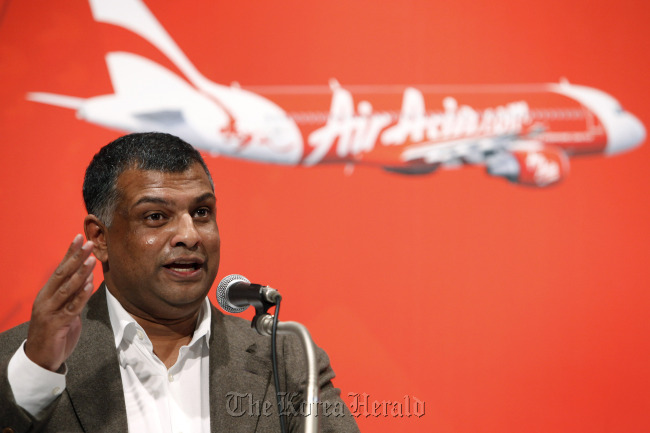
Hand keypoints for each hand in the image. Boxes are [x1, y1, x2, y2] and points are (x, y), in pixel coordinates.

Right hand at [24, 234, 95, 371]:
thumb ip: (71, 296)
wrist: (40, 359)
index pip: (60, 269)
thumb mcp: (63, 310)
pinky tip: (89, 285)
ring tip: (91, 259)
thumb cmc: (53, 333)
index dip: (69, 253)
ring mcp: (50, 311)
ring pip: (67, 289)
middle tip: (88, 243)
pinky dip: (81, 296)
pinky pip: (71, 308)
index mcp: (47, 294)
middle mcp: (46, 299)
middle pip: (62, 274)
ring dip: (80, 273)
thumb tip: (86, 280)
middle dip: (76, 258)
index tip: (79, 237)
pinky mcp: (57, 324)